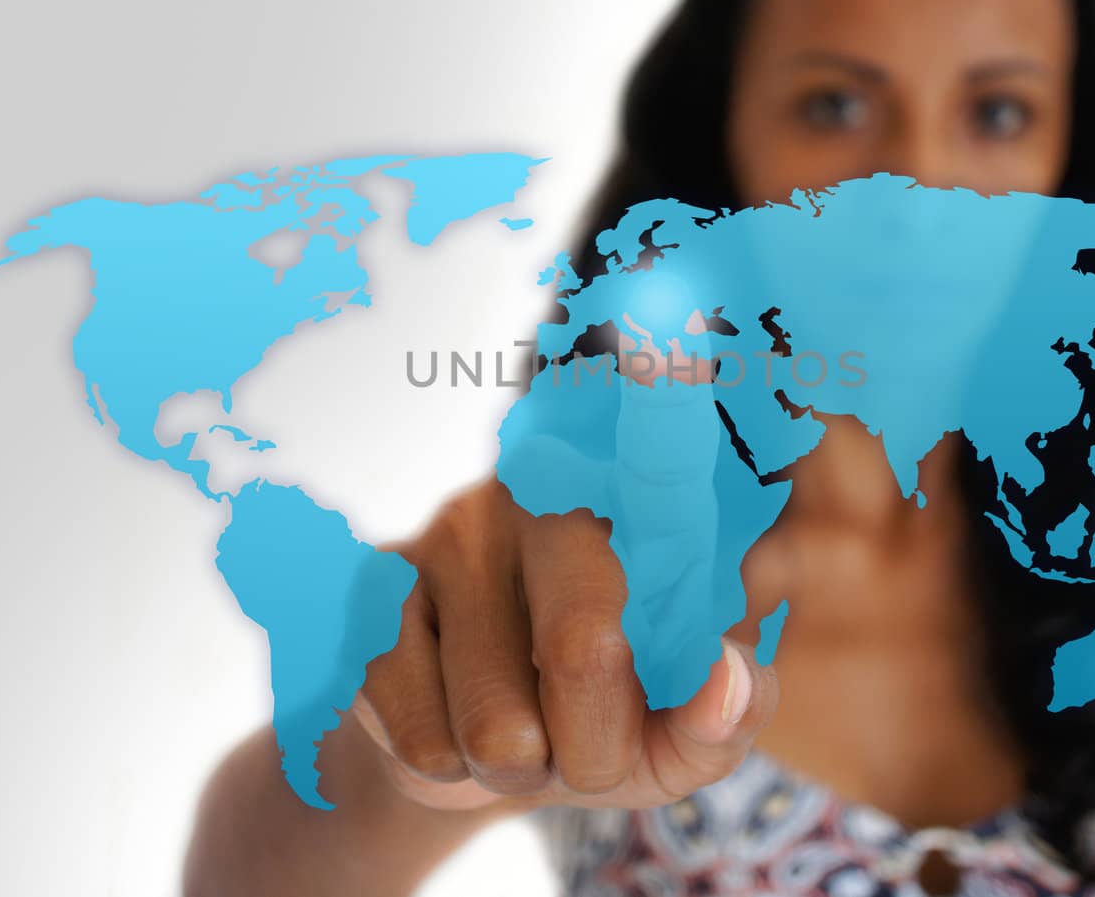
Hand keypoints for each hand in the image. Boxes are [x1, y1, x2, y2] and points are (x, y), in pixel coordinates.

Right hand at [351, 327, 777, 813]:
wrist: (458, 754)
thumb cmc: (593, 726)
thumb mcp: (676, 741)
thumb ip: (721, 719)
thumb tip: (724, 679)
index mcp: (639, 514)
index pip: (658, 462)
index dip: (664, 399)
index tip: (669, 323)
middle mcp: (544, 494)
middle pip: (587, 648)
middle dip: (596, 753)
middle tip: (584, 750)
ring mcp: (450, 529)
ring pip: (498, 724)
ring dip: (517, 772)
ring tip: (514, 735)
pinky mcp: (371, 587)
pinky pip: (420, 737)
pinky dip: (445, 770)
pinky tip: (444, 718)